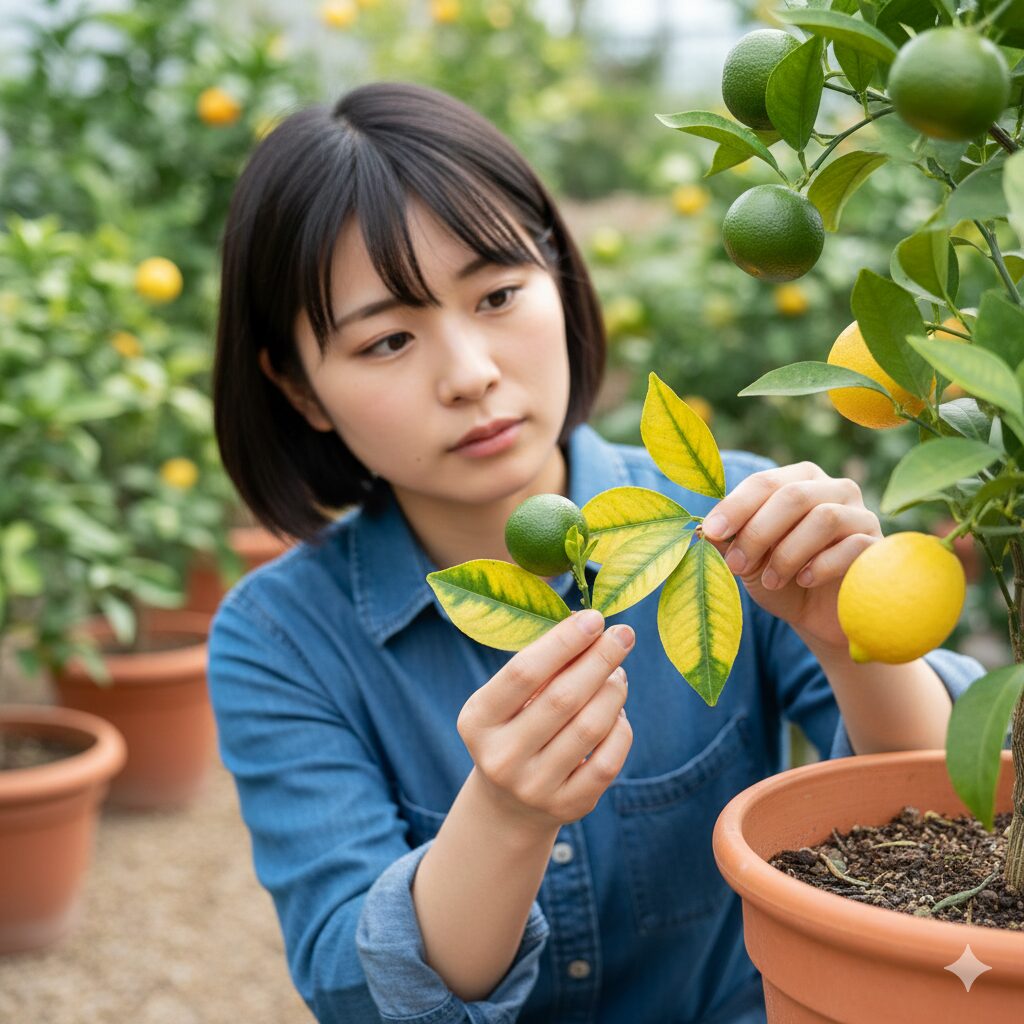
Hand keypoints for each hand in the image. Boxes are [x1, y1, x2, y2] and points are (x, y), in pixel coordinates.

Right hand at [457, 610, 633, 831]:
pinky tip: (618, 713)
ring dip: (613, 692)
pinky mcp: (566, 807)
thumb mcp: (510, 698)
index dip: (563, 642)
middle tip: (623, 635)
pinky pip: (608, 761)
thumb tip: (589, 624)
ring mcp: (534, 787)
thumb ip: (543, 664)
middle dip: (599, 660)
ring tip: (619, 673)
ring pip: (590, 728)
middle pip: (562, 699)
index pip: (524, 673)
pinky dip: (621, 729)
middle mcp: (501, 757)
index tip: (595, 618)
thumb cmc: (514, 727)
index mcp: (478, 719)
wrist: (509, 803)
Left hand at [699, 461, 882, 651]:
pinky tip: (803, 581)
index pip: (764, 482)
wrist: (819, 618)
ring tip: (769, 580)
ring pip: (824, 518)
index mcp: (798, 481)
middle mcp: (833, 489)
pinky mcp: (879, 545)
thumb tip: (705, 529)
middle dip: (758, 531)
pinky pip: (852, 546)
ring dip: (787, 552)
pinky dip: (820, 565)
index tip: (711, 531)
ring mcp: (861, 515)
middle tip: (735, 563)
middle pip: (793, 496)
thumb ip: (729, 541)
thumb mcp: (747, 561)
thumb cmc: (780, 579)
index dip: (736, 506)